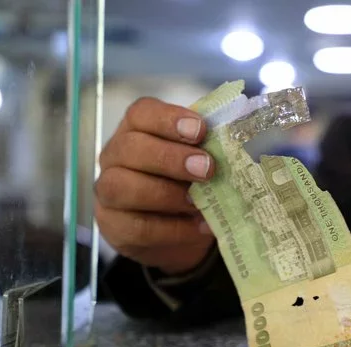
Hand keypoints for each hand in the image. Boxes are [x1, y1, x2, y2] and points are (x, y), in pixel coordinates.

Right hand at [95, 97, 214, 274]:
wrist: (177, 229)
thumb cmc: (188, 181)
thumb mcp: (198, 158)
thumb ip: (209, 147)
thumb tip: (241, 142)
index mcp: (137, 129)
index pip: (141, 113)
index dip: (169, 119)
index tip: (200, 130)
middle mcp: (115, 156)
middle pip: (130, 148)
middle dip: (170, 157)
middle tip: (207, 168)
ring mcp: (109, 192)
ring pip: (123, 187)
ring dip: (167, 194)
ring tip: (200, 201)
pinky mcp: (115, 226)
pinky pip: (138, 227)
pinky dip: (174, 228)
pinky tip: (200, 225)